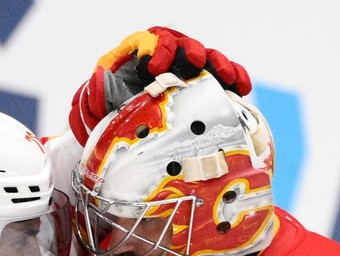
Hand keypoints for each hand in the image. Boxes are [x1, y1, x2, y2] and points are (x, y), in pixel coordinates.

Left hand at [68, 27, 251, 143]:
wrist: (119, 130)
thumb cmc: (108, 113)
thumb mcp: (98, 103)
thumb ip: (99, 92)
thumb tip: (99, 82)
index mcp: (139, 55)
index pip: (151, 42)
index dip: (156, 50)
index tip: (155, 67)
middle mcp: (166, 59)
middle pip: (183, 46)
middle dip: (192, 52)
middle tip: (196, 63)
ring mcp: (187, 72)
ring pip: (207, 59)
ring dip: (219, 65)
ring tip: (229, 78)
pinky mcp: (203, 88)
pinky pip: (222, 78)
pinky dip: (234, 80)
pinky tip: (241, 90)